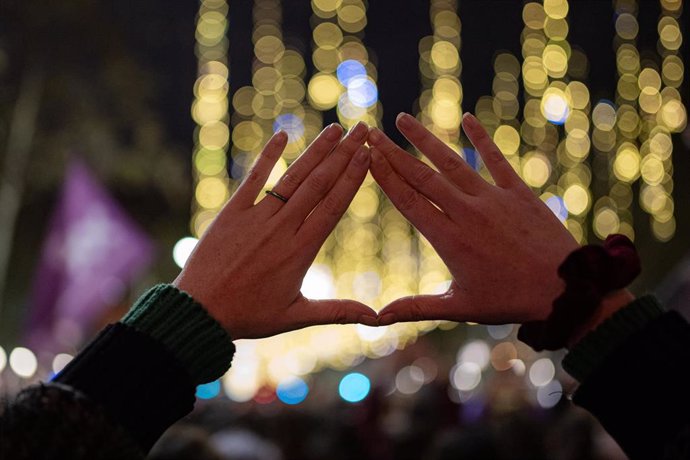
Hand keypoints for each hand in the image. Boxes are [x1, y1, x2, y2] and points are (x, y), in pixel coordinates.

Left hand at [174, 122, 377, 338]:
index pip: (333, 206)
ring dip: (315, 151)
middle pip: (318, 184)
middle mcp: (281, 228)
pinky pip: (253, 179)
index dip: (352, 177)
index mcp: (300, 251)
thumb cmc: (249, 316)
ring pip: (292, 178)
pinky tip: (283, 135)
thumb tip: (376, 318)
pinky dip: (268, 156)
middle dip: (343, 154)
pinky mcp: (232, 212)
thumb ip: (338, 311)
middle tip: (361, 130)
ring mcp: (256, 217)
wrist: (199, 312)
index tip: (367, 154)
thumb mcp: (296, 316)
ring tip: (335, 129)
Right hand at [369, 113, 579, 325]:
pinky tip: (467, 117)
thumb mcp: (460, 308)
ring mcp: (493, 199)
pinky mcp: (518, 192)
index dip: (385, 177)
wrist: (566, 290)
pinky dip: (482, 138)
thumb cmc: (510, 301)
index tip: (367, 158)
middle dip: (394, 153)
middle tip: (372, 133)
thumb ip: (416, 308)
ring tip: (403, 119)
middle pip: (423, 177)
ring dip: (426, 140)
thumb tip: (377, 317)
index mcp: (450, 240)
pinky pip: (496, 159)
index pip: (409, 201)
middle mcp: (467, 213)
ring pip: (452, 163)